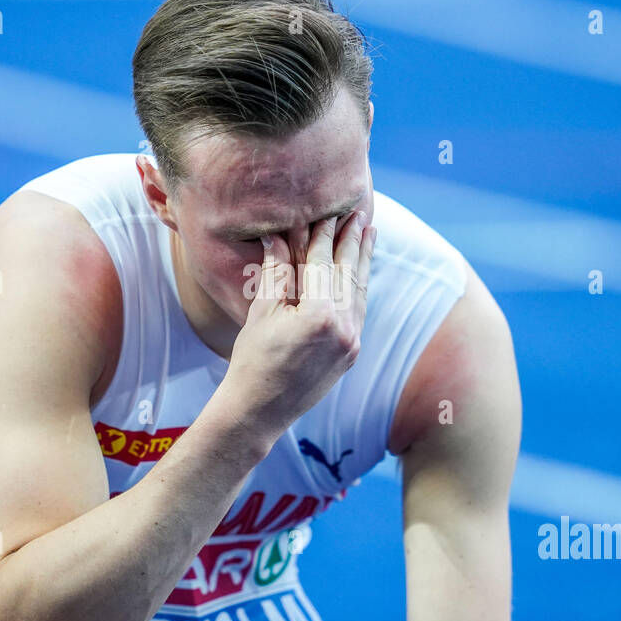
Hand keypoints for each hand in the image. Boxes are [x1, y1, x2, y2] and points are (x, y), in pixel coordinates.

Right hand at [217, 211, 375, 439]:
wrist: (259, 410)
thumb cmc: (253, 360)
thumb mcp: (263, 311)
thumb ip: (277, 271)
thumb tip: (277, 235)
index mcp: (320, 315)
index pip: (324, 263)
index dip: (324, 234)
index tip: (327, 210)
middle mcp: (344, 328)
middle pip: (350, 272)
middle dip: (353, 240)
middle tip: (359, 211)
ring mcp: (352, 342)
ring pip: (360, 291)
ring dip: (362, 260)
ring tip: (368, 232)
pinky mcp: (351, 353)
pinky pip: (359, 310)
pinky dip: (358, 286)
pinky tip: (359, 271)